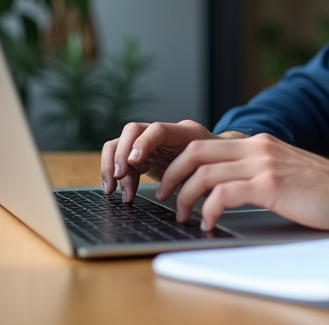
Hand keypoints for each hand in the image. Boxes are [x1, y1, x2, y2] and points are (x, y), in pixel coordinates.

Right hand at [100, 120, 245, 202]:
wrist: (215, 162)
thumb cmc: (215, 167)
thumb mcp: (212, 172)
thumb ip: (201, 179)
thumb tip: (189, 198)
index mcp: (186, 133)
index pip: (159, 129)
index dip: (145, 143)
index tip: (134, 162)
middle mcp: (164, 133)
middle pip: (132, 131)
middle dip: (121, 155)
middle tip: (120, 179)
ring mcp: (150, 142)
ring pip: (119, 143)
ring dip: (113, 167)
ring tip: (116, 191)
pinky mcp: (142, 155)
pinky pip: (119, 158)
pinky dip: (113, 173)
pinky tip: (115, 191)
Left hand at [154, 133, 328, 234]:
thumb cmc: (324, 191)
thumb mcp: (286, 171)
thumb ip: (260, 171)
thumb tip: (230, 188)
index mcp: (259, 144)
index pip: (205, 143)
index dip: (180, 162)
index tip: (171, 183)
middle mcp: (258, 148)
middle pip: (196, 151)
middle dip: (173, 175)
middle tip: (164, 196)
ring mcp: (263, 164)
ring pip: (204, 173)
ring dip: (186, 197)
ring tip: (183, 216)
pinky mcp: (270, 185)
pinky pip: (223, 194)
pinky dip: (209, 211)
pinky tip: (210, 224)